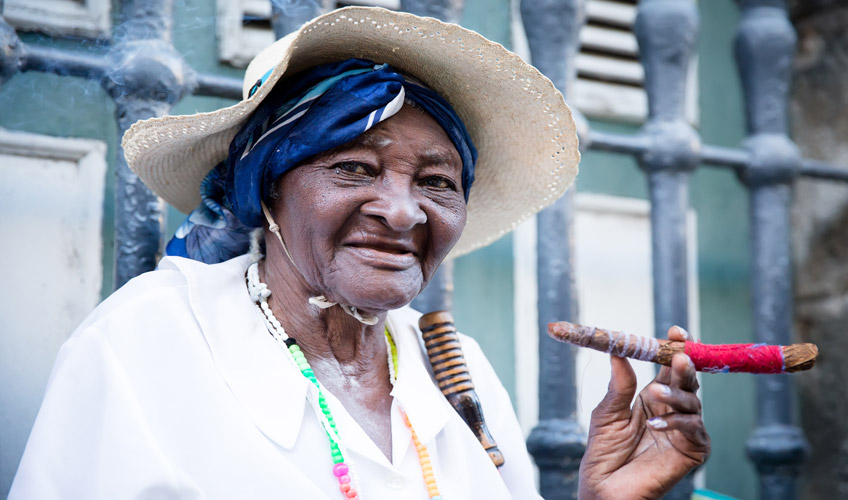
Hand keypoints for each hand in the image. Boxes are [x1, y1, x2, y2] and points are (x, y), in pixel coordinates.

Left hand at [578, 326, 710, 499]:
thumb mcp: (607, 412)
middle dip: (685, 365)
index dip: (674, 348)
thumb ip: (618, 384)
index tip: (675, 331)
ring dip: (675, 395)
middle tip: (679, 356)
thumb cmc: (604, 452)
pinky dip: (678, 423)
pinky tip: (656, 425)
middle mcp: (673, 409)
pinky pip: (694, 429)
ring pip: (693, 402)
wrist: (605, 489)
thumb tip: (618, 350)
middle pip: (687, 380)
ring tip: (654, 394)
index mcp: (653, 396)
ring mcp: (685, 429)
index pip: (668, 366)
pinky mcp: (693, 450)